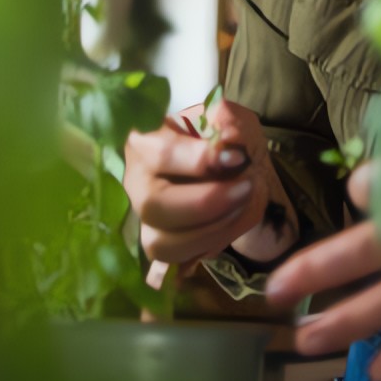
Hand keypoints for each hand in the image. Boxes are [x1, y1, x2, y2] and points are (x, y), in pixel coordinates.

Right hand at [123, 94, 295, 286]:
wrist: (233, 172)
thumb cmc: (224, 140)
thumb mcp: (233, 119)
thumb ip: (230, 122)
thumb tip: (230, 140)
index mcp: (145, 140)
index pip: (160, 153)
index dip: (199, 159)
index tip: (238, 159)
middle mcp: (135, 181)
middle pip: (153, 204)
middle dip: (205, 202)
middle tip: (245, 189)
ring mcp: (143, 217)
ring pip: (161, 242)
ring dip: (210, 229)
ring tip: (241, 206)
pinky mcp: (158, 243)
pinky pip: (176, 260)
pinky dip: (208, 245)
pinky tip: (230, 224)